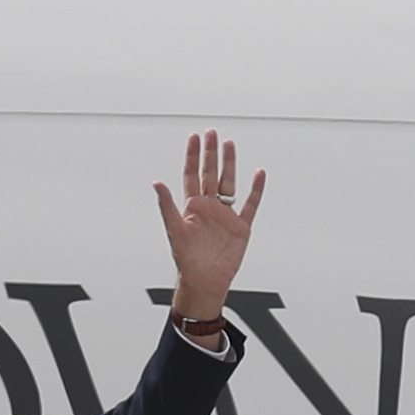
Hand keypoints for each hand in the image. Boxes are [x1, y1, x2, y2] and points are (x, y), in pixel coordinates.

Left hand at [154, 130, 264, 321]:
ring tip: (230, 145)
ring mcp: (225, 215)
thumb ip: (166, 206)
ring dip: (230, 164)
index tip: (194, 138)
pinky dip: (256, 190)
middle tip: (211, 134)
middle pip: (211, 174)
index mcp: (191, 207)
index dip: (192, 157)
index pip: (191, 175)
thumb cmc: (186, 260)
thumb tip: (156, 183)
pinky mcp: (241, 226)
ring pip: (229, 183)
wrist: (204, 281)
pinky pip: (250, 204)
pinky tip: (258, 174)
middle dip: (210, 154)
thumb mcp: (174, 230)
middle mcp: (208, 208)